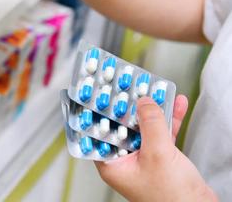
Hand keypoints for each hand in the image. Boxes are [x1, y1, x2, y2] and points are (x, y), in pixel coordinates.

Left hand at [95, 95, 217, 201]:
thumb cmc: (172, 198)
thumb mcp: (158, 154)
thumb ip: (150, 125)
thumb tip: (143, 102)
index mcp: (112, 164)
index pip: (98, 133)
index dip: (100, 112)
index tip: (101, 93)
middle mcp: (124, 161)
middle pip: (122, 127)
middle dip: (129, 106)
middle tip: (129, 85)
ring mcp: (142, 159)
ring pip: (143, 128)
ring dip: (152, 109)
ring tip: (154, 88)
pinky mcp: (161, 159)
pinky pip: (161, 134)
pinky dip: (169, 120)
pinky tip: (176, 104)